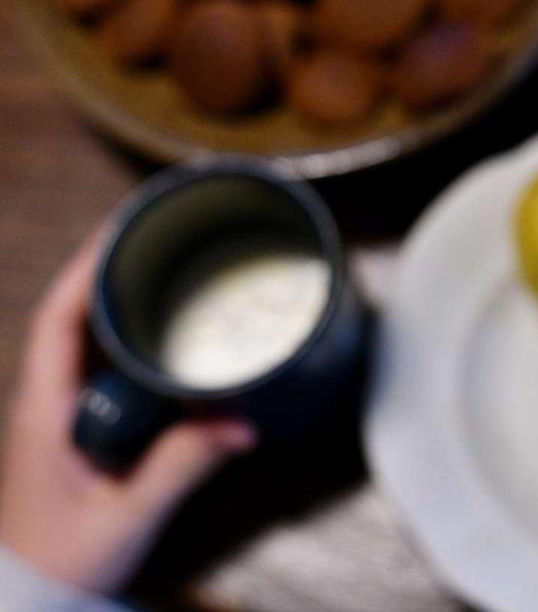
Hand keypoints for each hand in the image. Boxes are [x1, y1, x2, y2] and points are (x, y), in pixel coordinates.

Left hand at [0, 231, 256, 593]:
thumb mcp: (127, 514)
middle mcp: (48, 401)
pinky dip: (134, 337)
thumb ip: (181, 467)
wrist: (31, 598)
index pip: (58, 318)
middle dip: (112, 265)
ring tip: (169, 263)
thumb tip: (242, 422)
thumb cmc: (62, 560)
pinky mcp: (81, 430)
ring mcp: (61, 415)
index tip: (125, 225)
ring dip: (122, 297)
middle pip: (75, 314)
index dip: (89, 266)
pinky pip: (106, 367)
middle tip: (160, 229)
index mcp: (45, 409)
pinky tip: (169, 333)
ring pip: (90, 338)